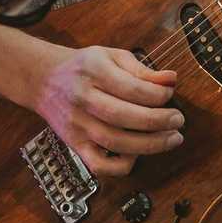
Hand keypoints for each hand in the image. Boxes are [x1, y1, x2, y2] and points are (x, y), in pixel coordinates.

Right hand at [34, 44, 183, 179]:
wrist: (43, 79)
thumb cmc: (84, 67)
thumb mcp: (112, 56)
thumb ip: (142, 69)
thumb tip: (171, 80)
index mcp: (93, 72)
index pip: (131, 88)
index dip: (158, 96)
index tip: (169, 96)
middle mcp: (82, 99)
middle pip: (124, 117)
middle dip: (158, 121)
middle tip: (178, 121)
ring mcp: (77, 125)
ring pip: (115, 143)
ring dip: (150, 145)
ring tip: (171, 138)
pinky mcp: (75, 144)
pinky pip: (99, 165)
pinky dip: (121, 166)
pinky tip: (136, 154)